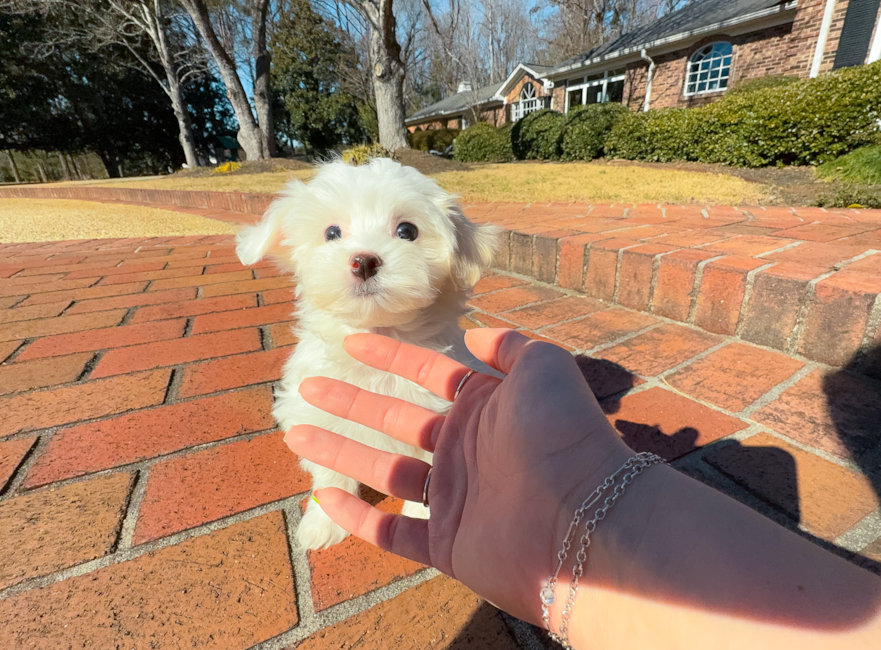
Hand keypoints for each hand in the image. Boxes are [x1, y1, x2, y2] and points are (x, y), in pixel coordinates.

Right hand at [284, 328, 634, 624]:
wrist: (585, 520)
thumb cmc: (563, 435)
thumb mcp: (544, 366)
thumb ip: (510, 345)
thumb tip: (475, 336)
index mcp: (485, 407)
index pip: (427, 374)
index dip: (390, 357)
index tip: (353, 341)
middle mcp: (466, 449)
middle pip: (393, 419)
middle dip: (350, 402)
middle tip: (308, 388)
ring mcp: (454, 498)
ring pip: (383, 471)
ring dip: (339, 453)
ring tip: (294, 435)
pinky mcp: (447, 544)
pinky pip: (392, 532)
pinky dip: (358, 519)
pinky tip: (323, 499)